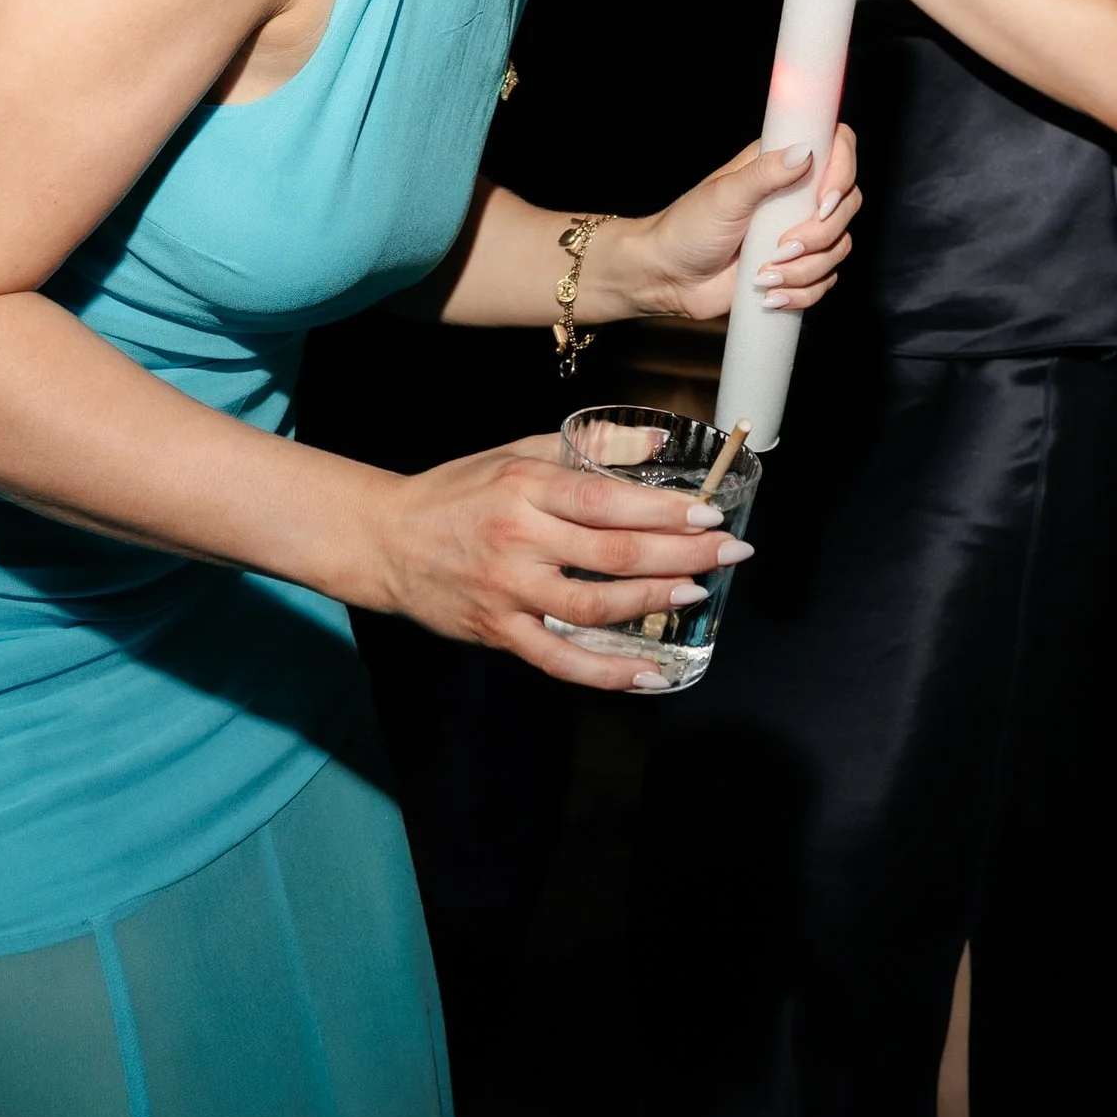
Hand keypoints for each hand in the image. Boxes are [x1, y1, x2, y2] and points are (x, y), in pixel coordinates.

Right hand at [372, 434, 759, 688]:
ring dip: (651, 604)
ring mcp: (507, 591)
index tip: (709, 512)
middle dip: (679, 553)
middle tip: (728, 551)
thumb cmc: (458, 491)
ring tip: (696, 593)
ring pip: (590, 607)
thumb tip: (659, 443)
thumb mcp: (517, 453)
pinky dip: (607, 672)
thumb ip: (588, 447)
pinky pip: (559, 660)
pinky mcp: (498, 632)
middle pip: (611, 554)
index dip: (662, 509)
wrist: (387, 540)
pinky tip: (648, 674)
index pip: (604, 500)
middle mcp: (517, 539)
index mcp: (524, 487)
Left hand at [619, 124, 859, 326]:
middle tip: (781, 246)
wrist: (668, 277)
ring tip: (764, 274)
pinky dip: (802, 292)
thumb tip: (803, 151)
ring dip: (804, 269)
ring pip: (838, 247)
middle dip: (820, 234)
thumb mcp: (724, 196)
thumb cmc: (686, 228)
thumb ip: (765, 173)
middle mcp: (795, 195)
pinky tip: (770, 294)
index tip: (823, 201)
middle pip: (847, 204)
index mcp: (780, 164)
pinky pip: (825, 281)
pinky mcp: (795, 268)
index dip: (842, 172)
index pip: (837, 147)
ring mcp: (797, 232)